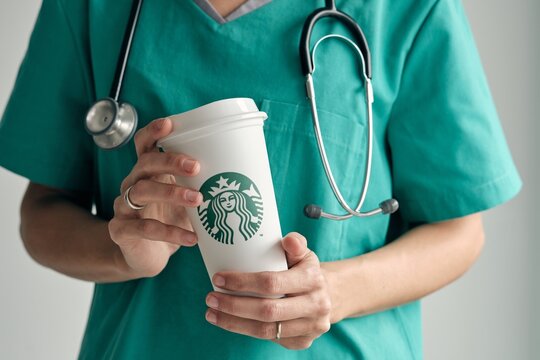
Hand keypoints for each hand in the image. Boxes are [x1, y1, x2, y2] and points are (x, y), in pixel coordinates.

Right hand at [108, 118, 202, 277]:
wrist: (148, 256)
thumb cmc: (172, 220)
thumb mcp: (188, 200)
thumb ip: (204, 185)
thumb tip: (247, 173)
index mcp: (149, 172)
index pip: (144, 144)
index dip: (152, 132)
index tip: (169, 124)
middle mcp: (133, 184)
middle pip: (145, 164)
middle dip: (170, 162)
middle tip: (196, 167)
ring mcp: (124, 207)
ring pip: (141, 191)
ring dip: (171, 193)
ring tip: (198, 200)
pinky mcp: (121, 231)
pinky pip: (143, 228)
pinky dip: (170, 232)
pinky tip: (191, 238)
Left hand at [204, 232, 331, 349]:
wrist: (330, 296)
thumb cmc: (306, 271)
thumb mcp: (304, 253)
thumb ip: (295, 244)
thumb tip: (287, 240)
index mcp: (313, 278)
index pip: (272, 283)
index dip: (242, 282)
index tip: (218, 278)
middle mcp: (315, 305)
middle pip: (267, 311)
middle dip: (233, 306)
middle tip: (210, 298)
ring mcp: (310, 327)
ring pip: (266, 330)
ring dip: (234, 323)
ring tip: (212, 313)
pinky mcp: (303, 342)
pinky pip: (271, 339)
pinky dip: (246, 331)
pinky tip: (230, 322)